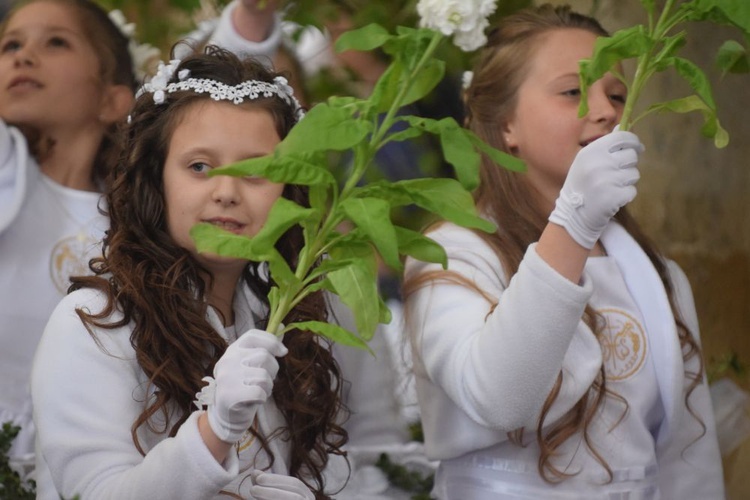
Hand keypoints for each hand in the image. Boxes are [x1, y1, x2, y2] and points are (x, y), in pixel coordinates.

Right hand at [205, 329, 286, 442]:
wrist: (227, 415)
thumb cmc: (244, 386)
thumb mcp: (251, 364)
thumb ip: (265, 346)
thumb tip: (281, 326)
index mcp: (233, 349)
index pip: (253, 335)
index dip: (272, 342)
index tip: (283, 352)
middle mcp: (228, 360)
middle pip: (264, 356)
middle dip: (272, 370)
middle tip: (264, 381)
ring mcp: (227, 377)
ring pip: (264, 375)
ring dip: (268, 386)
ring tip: (258, 391)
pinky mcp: (230, 395)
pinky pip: (260, 392)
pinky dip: (262, 398)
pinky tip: (254, 400)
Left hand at [250, 471, 314, 499]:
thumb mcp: (273, 495)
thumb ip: (265, 485)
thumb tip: (255, 472)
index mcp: (306, 495)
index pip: (295, 484)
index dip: (277, 479)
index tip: (258, 477)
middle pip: (295, 493)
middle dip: (273, 488)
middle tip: (253, 487)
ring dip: (271, 495)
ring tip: (253, 491)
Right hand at [548, 130, 643, 248]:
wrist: (573, 214)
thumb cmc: (581, 185)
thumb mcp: (587, 161)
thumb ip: (605, 145)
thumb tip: (622, 128)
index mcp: (591, 151)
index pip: (622, 137)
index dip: (633, 141)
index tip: (637, 147)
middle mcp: (599, 163)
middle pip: (632, 155)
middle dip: (629, 164)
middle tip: (617, 173)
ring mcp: (607, 181)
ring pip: (635, 174)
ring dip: (628, 181)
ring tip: (612, 187)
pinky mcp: (614, 197)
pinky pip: (633, 191)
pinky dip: (626, 195)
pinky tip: (613, 198)